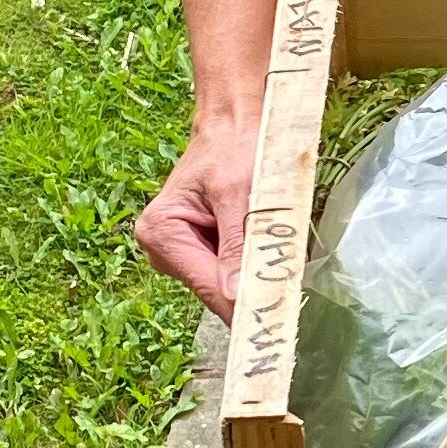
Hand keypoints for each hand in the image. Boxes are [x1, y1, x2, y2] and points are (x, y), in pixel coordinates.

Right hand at [136, 117, 259, 319]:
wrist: (234, 123)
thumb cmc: (236, 146)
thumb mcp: (240, 192)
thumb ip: (238, 244)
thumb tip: (236, 296)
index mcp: (162, 231)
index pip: (207, 284)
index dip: (241, 305)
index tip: (271, 324)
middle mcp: (161, 247)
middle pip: (214, 287)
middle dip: (247, 282)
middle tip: (285, 271)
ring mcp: (177, 250)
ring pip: (224, 281)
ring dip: (249, 268)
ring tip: (266, 234)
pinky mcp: (195, 248)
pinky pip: (228, 268)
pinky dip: (247, 258)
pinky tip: (256, 234)